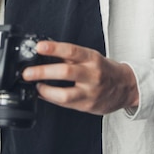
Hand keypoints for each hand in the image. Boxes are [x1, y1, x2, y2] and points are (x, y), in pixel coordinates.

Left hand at [22, 40, 138, 114]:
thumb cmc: (105, 70)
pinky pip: (65, 103)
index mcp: (92, 58)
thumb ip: (70, 56)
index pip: (71, 50)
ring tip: (35, 86)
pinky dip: (51, 98)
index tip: (39, 47)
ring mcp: (90, 92)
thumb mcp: (91, 57)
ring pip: (64, 94)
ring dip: (45, 90)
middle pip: (65, 72)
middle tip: (27, 72)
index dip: (54, 48)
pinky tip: (43, 93)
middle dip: (42, 72)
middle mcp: (92, 74)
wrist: (126, 87)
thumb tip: (45, 52)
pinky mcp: (87, 106)